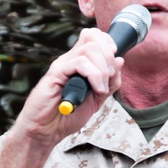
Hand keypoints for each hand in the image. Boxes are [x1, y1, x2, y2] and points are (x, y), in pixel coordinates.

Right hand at [16, 28, 122, 145]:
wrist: (47, 131)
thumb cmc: (67, 116)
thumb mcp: (97, 99)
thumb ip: (109, 82)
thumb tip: (120, 60)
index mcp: (78, 62)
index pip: (94, 36)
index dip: (108, 44)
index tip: (114, 63)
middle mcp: (69, 59)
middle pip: (93, 37)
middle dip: (109, 56)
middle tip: (110, 77)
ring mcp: (62, 65)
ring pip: (89, 49)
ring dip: (102, 69)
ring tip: (101, 88)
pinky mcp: (55, 73)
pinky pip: (80, 64)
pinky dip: (94, 76)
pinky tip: (95, 90)